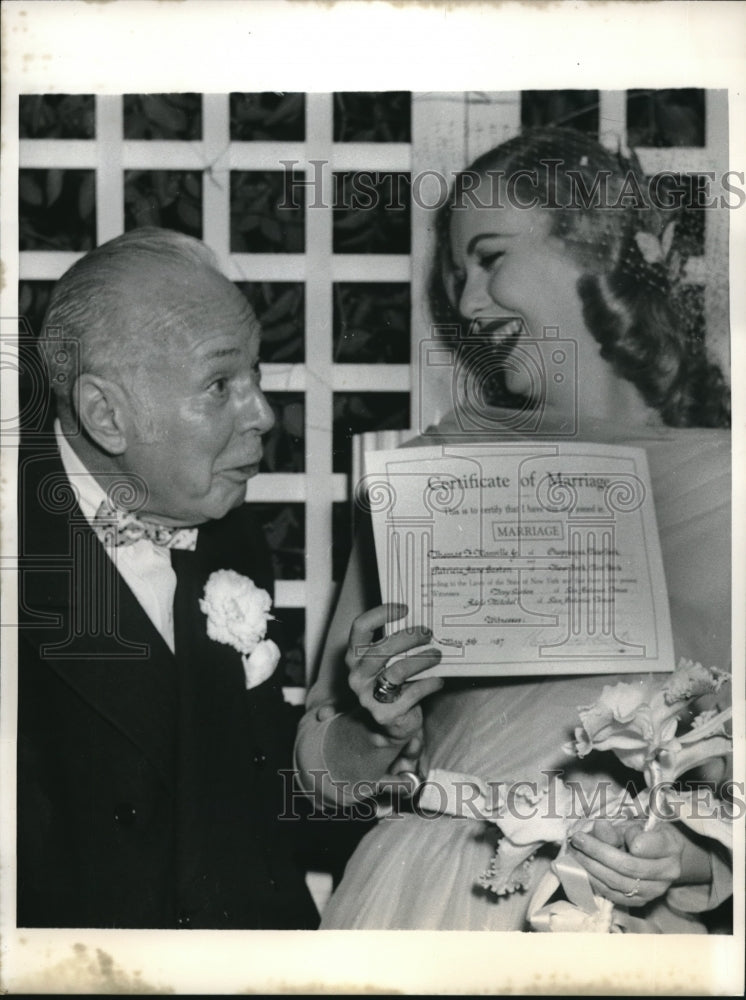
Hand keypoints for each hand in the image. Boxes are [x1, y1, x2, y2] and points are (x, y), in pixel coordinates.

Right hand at [346, 603, 442, 744]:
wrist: (391, 723)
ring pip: (398, 671)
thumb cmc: (392, 683)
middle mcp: (357, 676)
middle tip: (427, 632)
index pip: (360, 627)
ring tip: (437, 655)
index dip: (381, 613)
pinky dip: (428, 684)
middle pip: (381, 649)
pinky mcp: (385, 714)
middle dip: (408, 638)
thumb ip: (395, 644)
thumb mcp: (387, 662)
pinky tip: (438, 680)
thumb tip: (420, 623)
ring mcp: (368, 696)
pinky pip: (412, 693)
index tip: (404, 608)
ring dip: (422, 660)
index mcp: (354, 657)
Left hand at [570, 819, 707, 908]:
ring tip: (575, 853)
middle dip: (597, 852)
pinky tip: (583, 869)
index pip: (643, 845)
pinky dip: (595, 882)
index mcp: (670, 846)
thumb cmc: (645, 833)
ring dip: (592, 868)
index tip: (603, 824)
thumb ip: (618, 828)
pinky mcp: (641, 902)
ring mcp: (655, 890)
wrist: (661, 856)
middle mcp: (668, 872)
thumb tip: (599, 827)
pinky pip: (614, 895)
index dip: (621, 837)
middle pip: (628, 866)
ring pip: (619, 883)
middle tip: (577, 840)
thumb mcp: (634, 823)